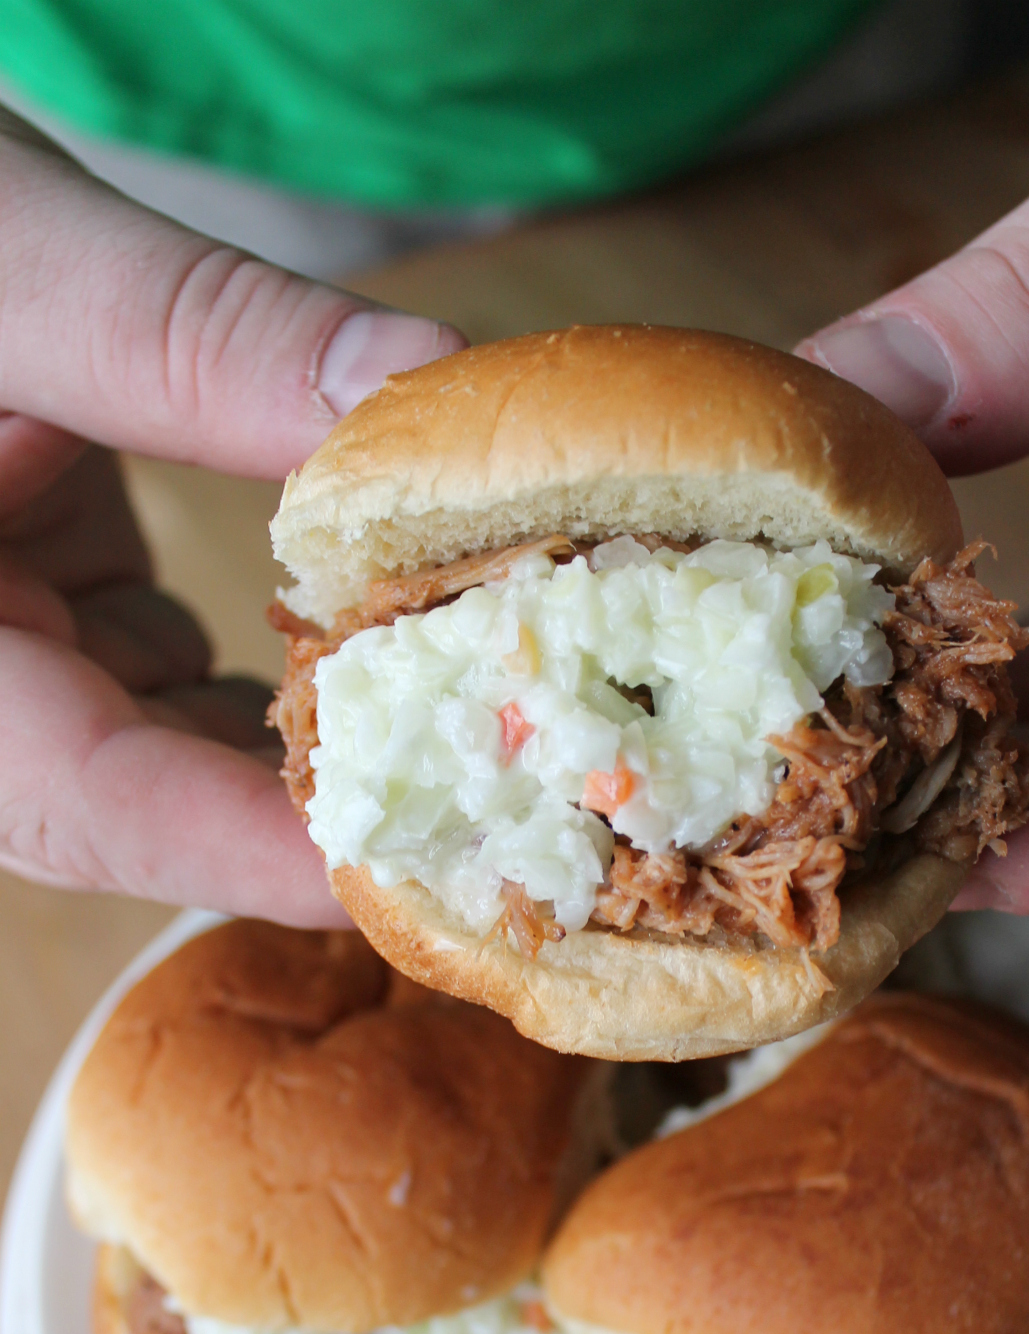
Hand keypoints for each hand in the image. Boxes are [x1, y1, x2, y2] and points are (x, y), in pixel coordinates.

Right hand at [0, 109, 463, 920]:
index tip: (389, 872)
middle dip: (296, 823)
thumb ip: (196, 335)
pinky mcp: (52, 616)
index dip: (237, 850)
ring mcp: (7, 659)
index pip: (77, 799)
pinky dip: (279, 678)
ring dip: (305, 753)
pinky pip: (171, 694)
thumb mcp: (9, 258)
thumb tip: (421, 386)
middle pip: (132, 810)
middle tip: (474, 822)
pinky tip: (383, 653)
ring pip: (162, 761)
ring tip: (462, 740)